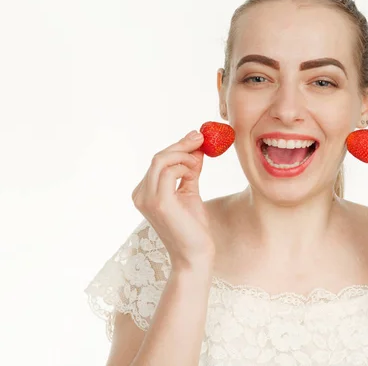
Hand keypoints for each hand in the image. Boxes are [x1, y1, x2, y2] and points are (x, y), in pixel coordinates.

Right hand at [131, 130, 215, 271]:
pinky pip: (169, 172)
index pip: (158, 161)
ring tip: (200, 161)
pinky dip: (184, 167)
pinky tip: (194, 173)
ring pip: (161, 161)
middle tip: (202, 137)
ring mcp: (146, 199)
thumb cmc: (193, 227)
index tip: (198, 138)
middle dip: (182, 145)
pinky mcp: (159, 203)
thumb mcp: (190, 191)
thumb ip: (189, 170)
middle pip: (159, 157)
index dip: (178, 147)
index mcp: (144, 192)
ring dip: (185, 155)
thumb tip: (197, 147)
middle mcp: (140, 194)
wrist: (195, 255)